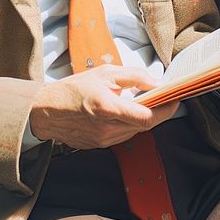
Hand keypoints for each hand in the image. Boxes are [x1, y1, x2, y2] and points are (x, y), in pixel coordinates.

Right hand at [29, 65, 179, 149]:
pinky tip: (121, 113)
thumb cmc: (72, 89)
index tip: (175, 100)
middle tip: (162, 98)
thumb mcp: (103, 73)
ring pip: (135, 132)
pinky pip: (123, 136)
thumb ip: (133, 76)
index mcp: (108, 108)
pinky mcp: (100, 146)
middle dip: (157, 112)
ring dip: (141, 119)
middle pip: (145, 125)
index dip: (166, 110)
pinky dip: (127, 125)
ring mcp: (104, 140)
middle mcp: (107, 128)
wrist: (44, 111)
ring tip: (139, 104)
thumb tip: (157, 82)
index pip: (147, 117)